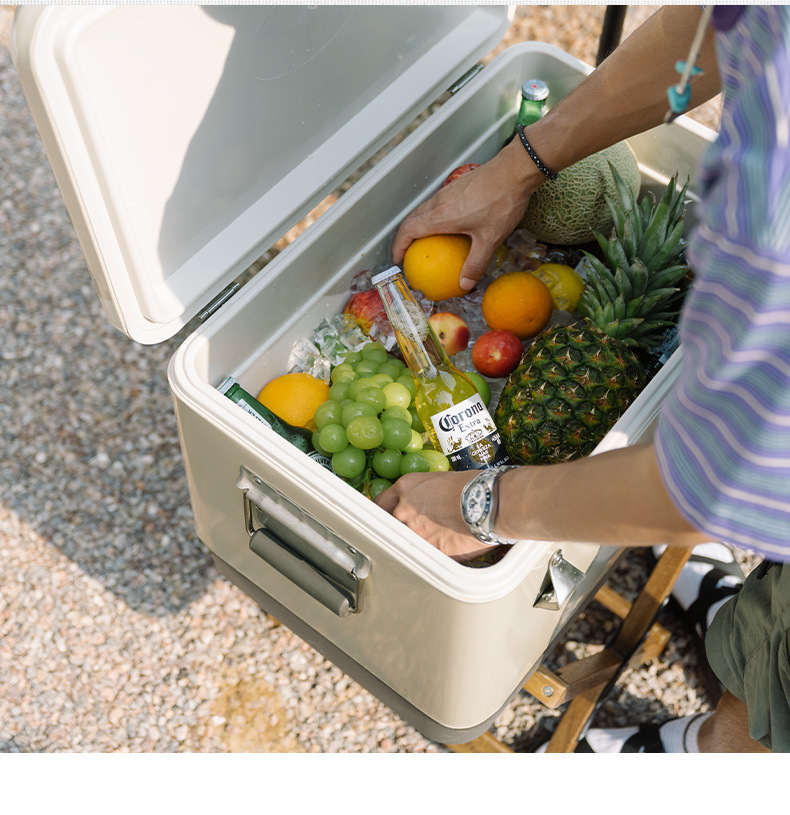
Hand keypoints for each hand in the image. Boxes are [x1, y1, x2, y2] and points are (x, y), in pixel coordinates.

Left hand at [374, 470, 493, 561]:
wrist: (488, 503)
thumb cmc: (472, 486)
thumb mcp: (441, 480)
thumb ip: (425, 494)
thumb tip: (428, 503)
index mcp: (406, 488)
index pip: (381, 502)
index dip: (386, 510)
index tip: (389, 515)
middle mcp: (405, 511)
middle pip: (392, 524)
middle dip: (404, 527)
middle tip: (423, 527)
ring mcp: (416, 533)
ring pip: (411, 541)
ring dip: (424, 540)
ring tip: (444, 535)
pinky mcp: (431, 551)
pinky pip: (431, 555)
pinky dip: (440, 552)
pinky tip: (455, 544)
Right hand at [391, 140, 544, 290]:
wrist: (515, 170)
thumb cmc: (502, 201)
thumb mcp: (490, 239)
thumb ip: (476, 263)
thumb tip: (466, 284)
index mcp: (441, 216)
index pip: (408, 230)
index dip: (399, 246)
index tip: (398, 259)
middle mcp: (439, 202)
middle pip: (411, 219)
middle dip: (404, 237)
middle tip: (408, 253)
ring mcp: (447, 192)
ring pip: (422, 209)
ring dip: (417, 225)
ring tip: (424, 241)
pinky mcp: (457, 186)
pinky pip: (436, 204)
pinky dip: (432, 217)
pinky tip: (448, 226)